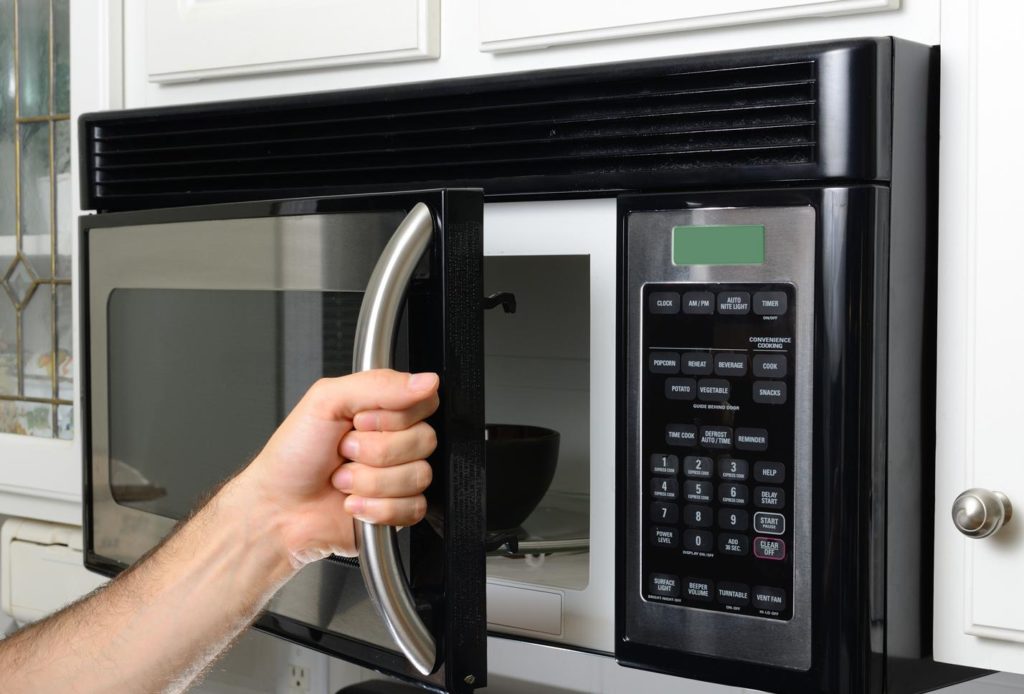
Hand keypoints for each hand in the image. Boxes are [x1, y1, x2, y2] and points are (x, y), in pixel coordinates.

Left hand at [230, 369, 438, 568]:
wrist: (277, 509)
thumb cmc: (292, 456)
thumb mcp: (326, 400)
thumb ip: (379, 384)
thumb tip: (426, 382)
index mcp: (382, 410)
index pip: (424, 402)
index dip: (392, 416)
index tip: (358, 421)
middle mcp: (395, 442)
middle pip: (424, 440)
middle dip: (375, 451)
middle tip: (344, 452)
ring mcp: (398, 477)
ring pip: (418, 475)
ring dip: (370, 482)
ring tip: (342, 480)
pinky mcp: (398, 511)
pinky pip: (413, 507)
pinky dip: (376, 508)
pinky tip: (353, 503)